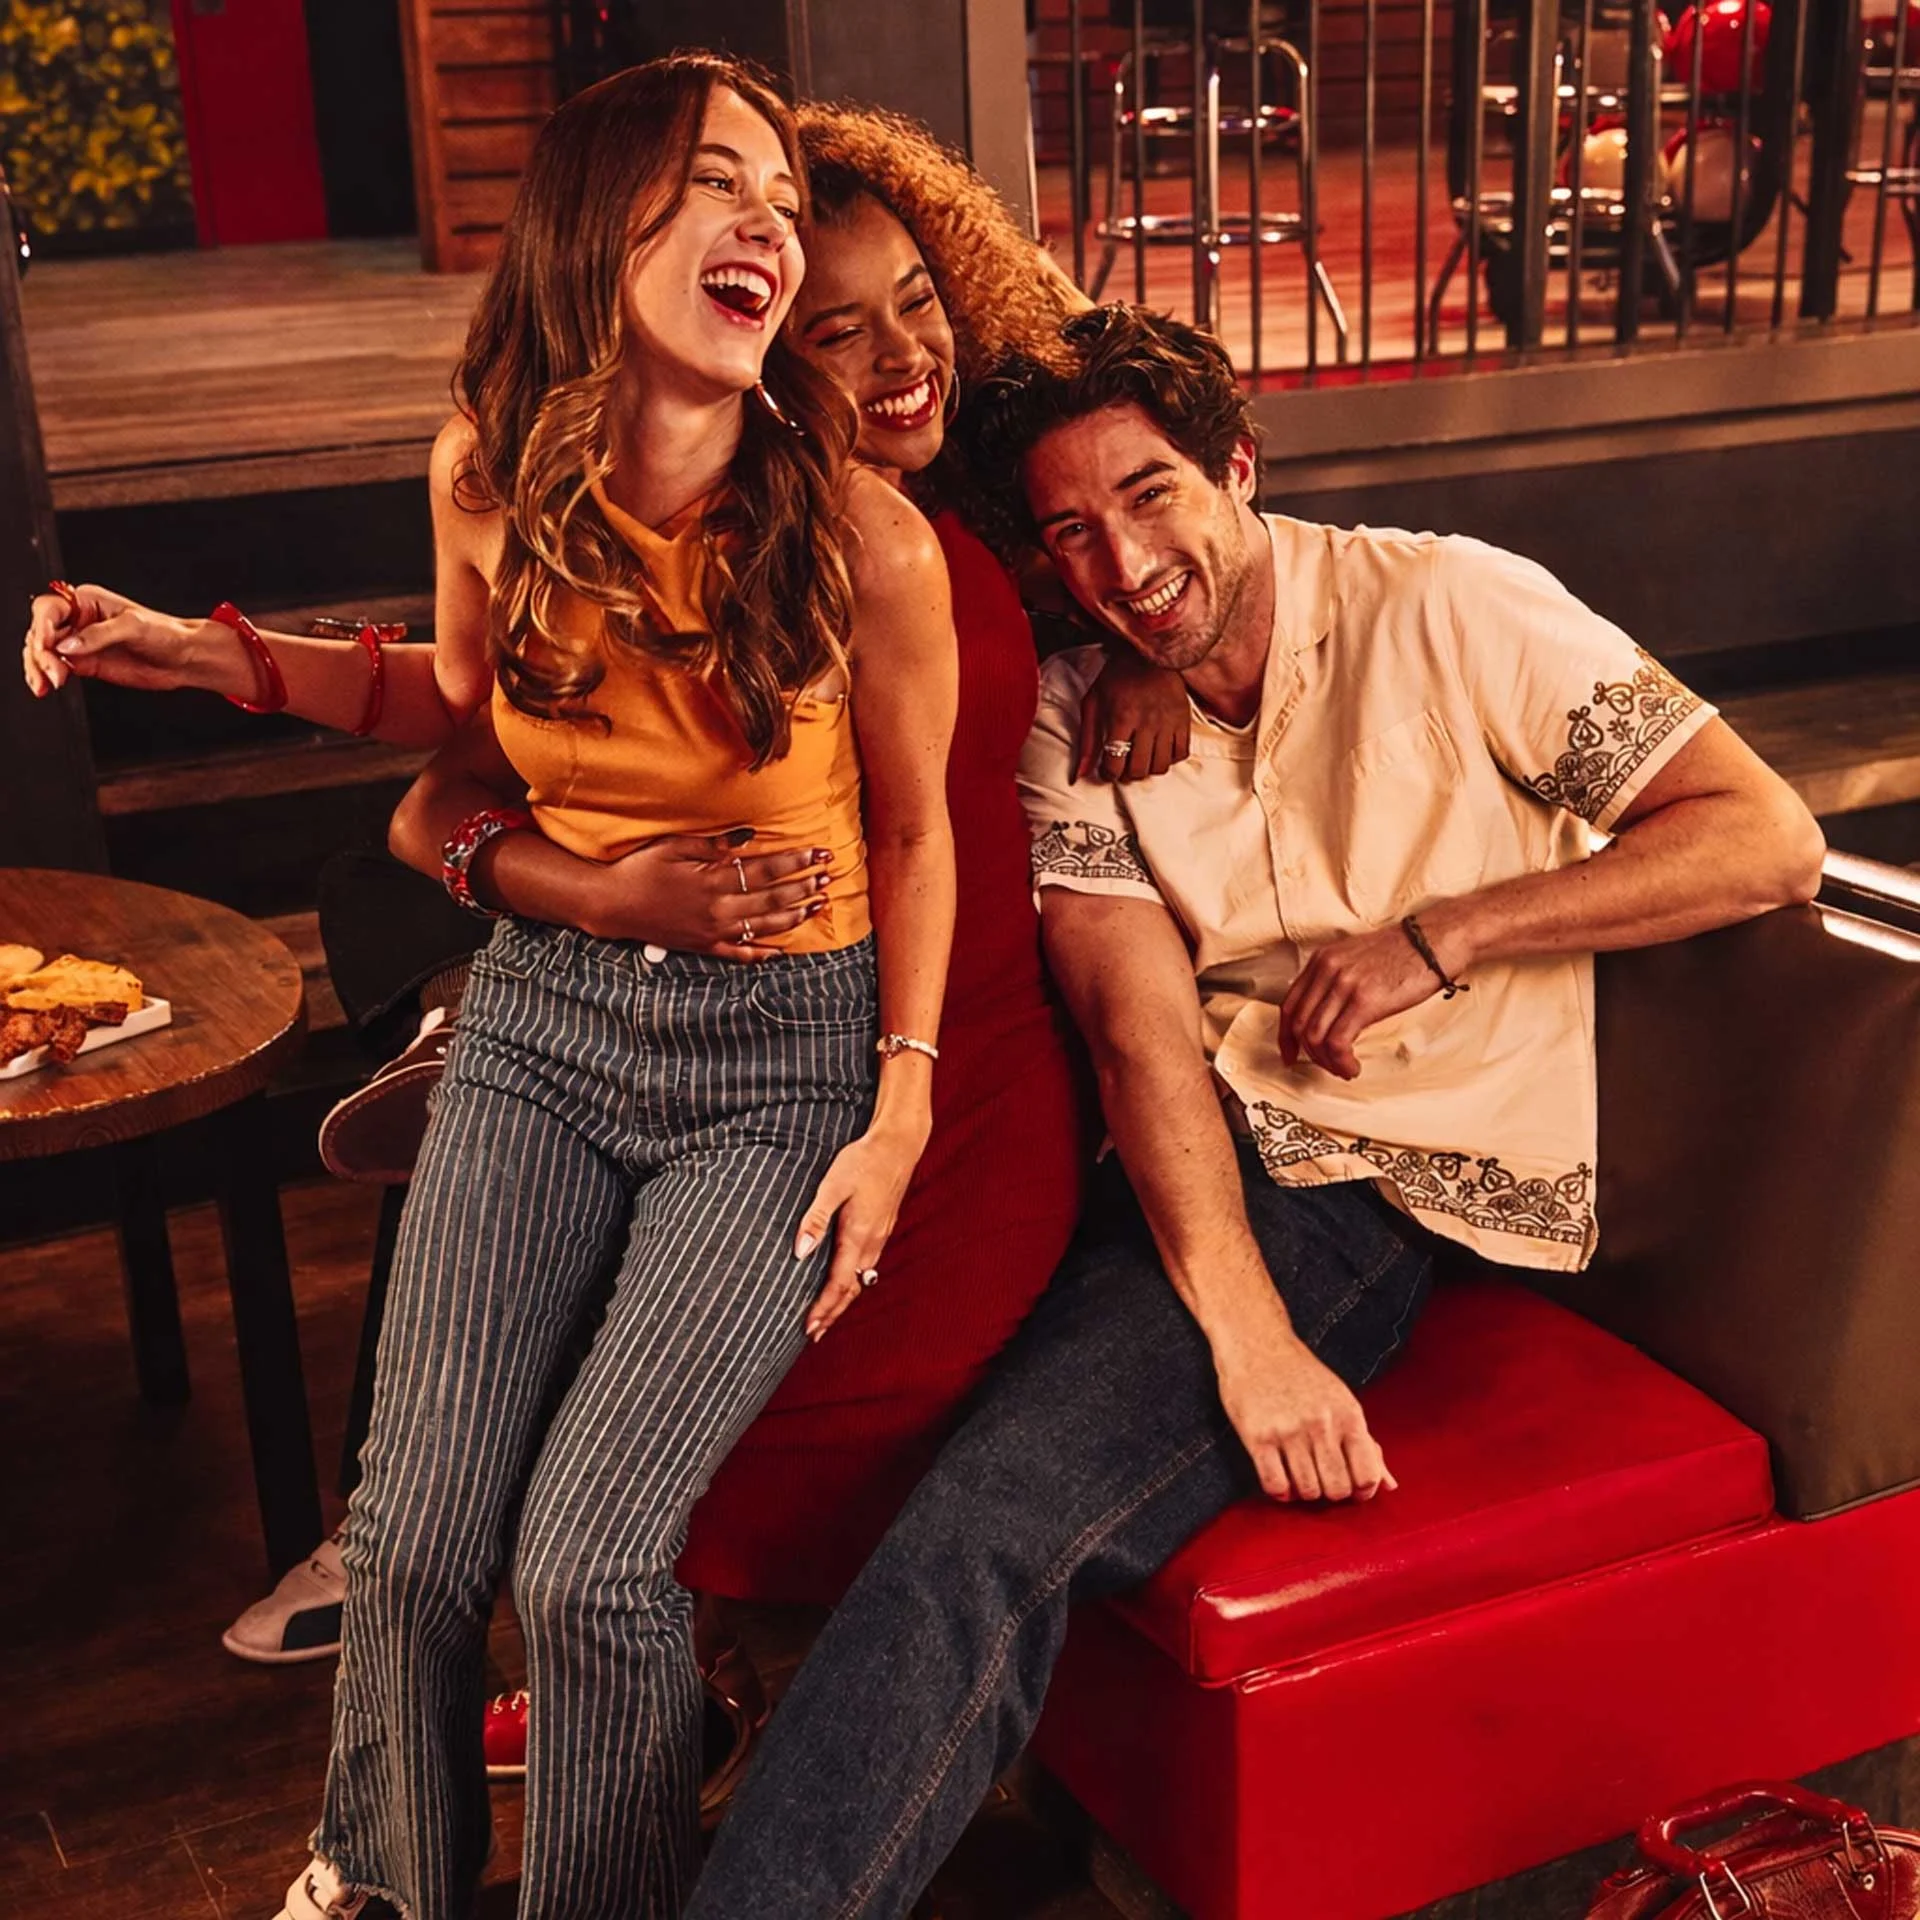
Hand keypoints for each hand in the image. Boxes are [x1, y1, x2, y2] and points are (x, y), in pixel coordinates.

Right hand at [22, 584, 256, 700]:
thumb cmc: (166, 633)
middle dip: (39, 653)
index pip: (49, 609)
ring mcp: (80, 644)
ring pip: (44, 652)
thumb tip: (66, 646)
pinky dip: (46, 677)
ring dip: (38, 668)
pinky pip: (56, 669)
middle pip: (41, 632)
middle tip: (53, 673)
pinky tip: (46, 687)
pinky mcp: (85, 664)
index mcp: (87, 601)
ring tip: (47, 685)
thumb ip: (99, 635)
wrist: (186, 658)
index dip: (43, 626)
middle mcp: (79, 620)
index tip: (48, 646)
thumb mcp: (133, 627)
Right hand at [580, 832, 831, 958]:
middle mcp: (718, 908)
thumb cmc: (640, 869)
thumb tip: (749, 837)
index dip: (797, 861)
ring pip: (763, 927)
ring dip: (794, 917)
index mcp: (713, 879)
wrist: (611, 904)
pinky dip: (760, 953)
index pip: (766, 870)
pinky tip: (780, 951)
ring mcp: (712, 931)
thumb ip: (713, 844)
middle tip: (830, 878)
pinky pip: (738, 953)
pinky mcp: (703, 947)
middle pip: (773, 899)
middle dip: (804, 887)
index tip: (821, 852)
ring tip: (818, 906)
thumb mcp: (674, 846)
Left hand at [795, 1118, 928, 1339]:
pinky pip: (868, 1264)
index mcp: (858, 1235)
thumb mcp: (833, 1185)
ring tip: (827, 1315)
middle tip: (814, 1334)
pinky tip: (847, 1280)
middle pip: (852, 1289)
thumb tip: (800, 1252)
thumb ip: (815, 1218)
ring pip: (862, 1278)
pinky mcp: (883, 1227)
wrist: (898, 1144)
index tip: (809, 1328)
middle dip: (833, 1313)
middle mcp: (872, 1241)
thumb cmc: (863, 1160)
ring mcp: (881, 1235)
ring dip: (844, 1300)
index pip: (839, 1284)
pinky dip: (854, 1281)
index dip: (823, 1308)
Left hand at [1075, 645, 1190, 782]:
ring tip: (1139, 759)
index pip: (1115, 764)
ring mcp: (1168, 722)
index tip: (1106, 769)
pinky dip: (1169, 759)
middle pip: (1138, 770)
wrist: (1148, 651)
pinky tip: (1158, 750)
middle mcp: (1147, 722)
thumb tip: (1080, 774)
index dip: (1108, 774)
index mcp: (1122, 718)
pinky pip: (1181, 754)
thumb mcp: (1093, 703)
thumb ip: (1086, 740)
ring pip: (1160, 766)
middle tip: (1122, 766)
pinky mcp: (1184, 719)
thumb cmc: (1116, 676)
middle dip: (1126, 775)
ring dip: (1147, 769)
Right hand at [1214, 1305, 1395, 1502]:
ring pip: (1308, 1491)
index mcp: (1348, 1415)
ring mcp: (1289, 1431)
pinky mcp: (1258, 1437)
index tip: (1351, 1490)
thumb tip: (1390, 1485)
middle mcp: (1322, 1424)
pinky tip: (1281, 1479)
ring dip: (1305, 1492)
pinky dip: (1281, 1492)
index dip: (1362, 1492)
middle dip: (1332, 1493)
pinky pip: (1276, 1485)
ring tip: (1300, 1477)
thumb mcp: (1342, 1401)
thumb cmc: (1302, 1375)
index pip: (1367, 1475)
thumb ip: (1367, 1444)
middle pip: (1337, 1489)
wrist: (1257, 1344)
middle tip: (1322, 1480)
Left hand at [1279, 918, 1462, 1079]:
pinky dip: (1341, 1062)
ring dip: (1327, 1062)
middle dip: (1309, 1053)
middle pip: (1298, 1023)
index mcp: (1322, 960)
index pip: (1289, 1004)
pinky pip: (1338, 1042)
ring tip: (1344, 1069)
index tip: (1291, 1055)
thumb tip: (1324, 1016)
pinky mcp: (1365, 1001)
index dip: (1285, 1036)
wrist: (1434, 940)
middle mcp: (1327, 970)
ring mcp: (1344, 984)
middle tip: (1327, 1066)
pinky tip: (1353, 1067)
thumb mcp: (1356, 959)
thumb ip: (1334, 981)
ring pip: (1315, 1036)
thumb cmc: (1403, 953)